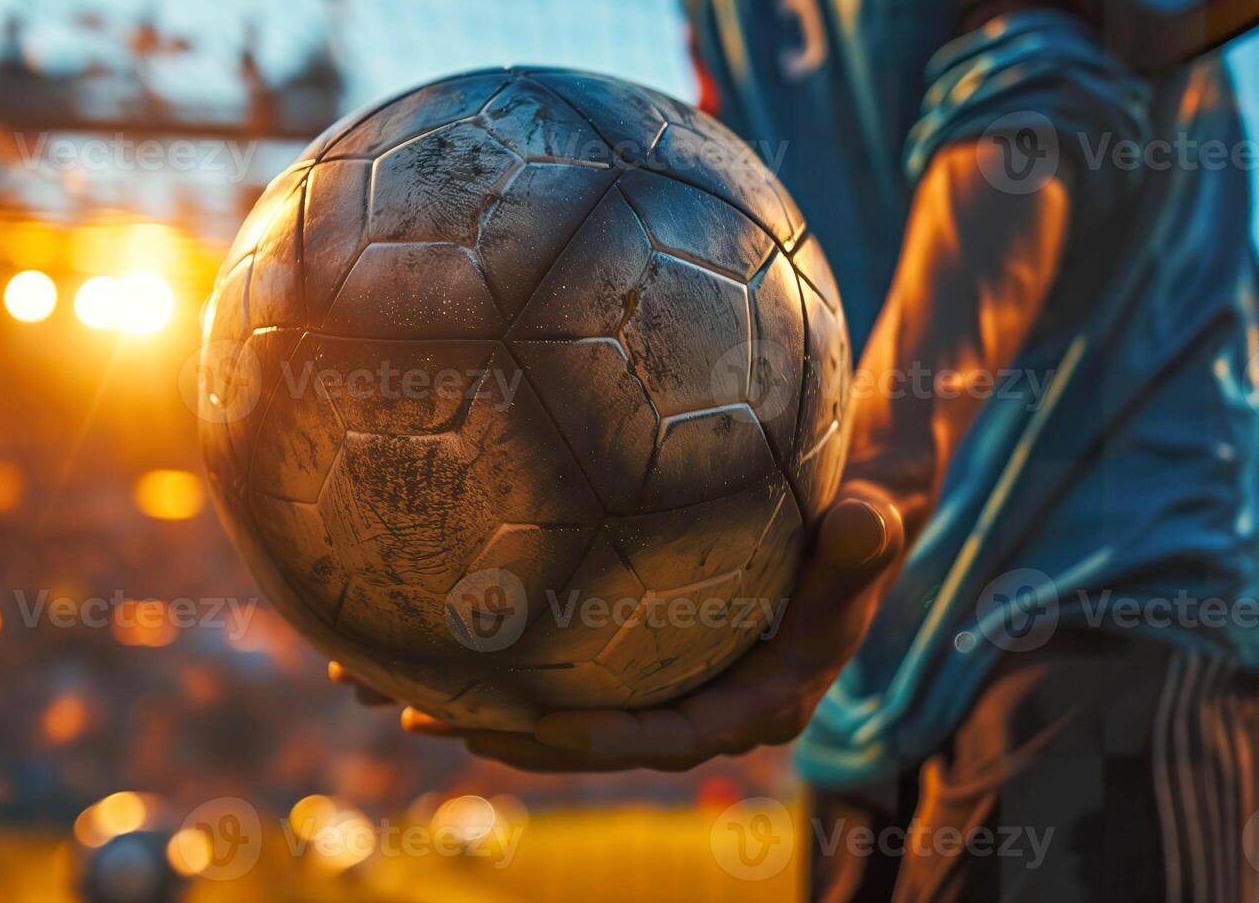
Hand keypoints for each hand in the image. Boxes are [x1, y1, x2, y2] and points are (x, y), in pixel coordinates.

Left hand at [395, 477, 912, 771]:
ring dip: (478, 706)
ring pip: (559, 711)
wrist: (841, 539)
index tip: (549, 724)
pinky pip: (558, 671)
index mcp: (753, 703)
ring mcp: (659, 689)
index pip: (673, 735)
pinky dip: (498, 662)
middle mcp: (696, 710)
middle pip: (591, 739)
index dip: (612, 739)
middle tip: (425, 714)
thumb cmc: (853, 537)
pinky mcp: (634, 662)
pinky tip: (424, 634)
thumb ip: (867, 538)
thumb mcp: (868, 536)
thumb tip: (865, 518)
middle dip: (510, 734)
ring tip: (389, 688)